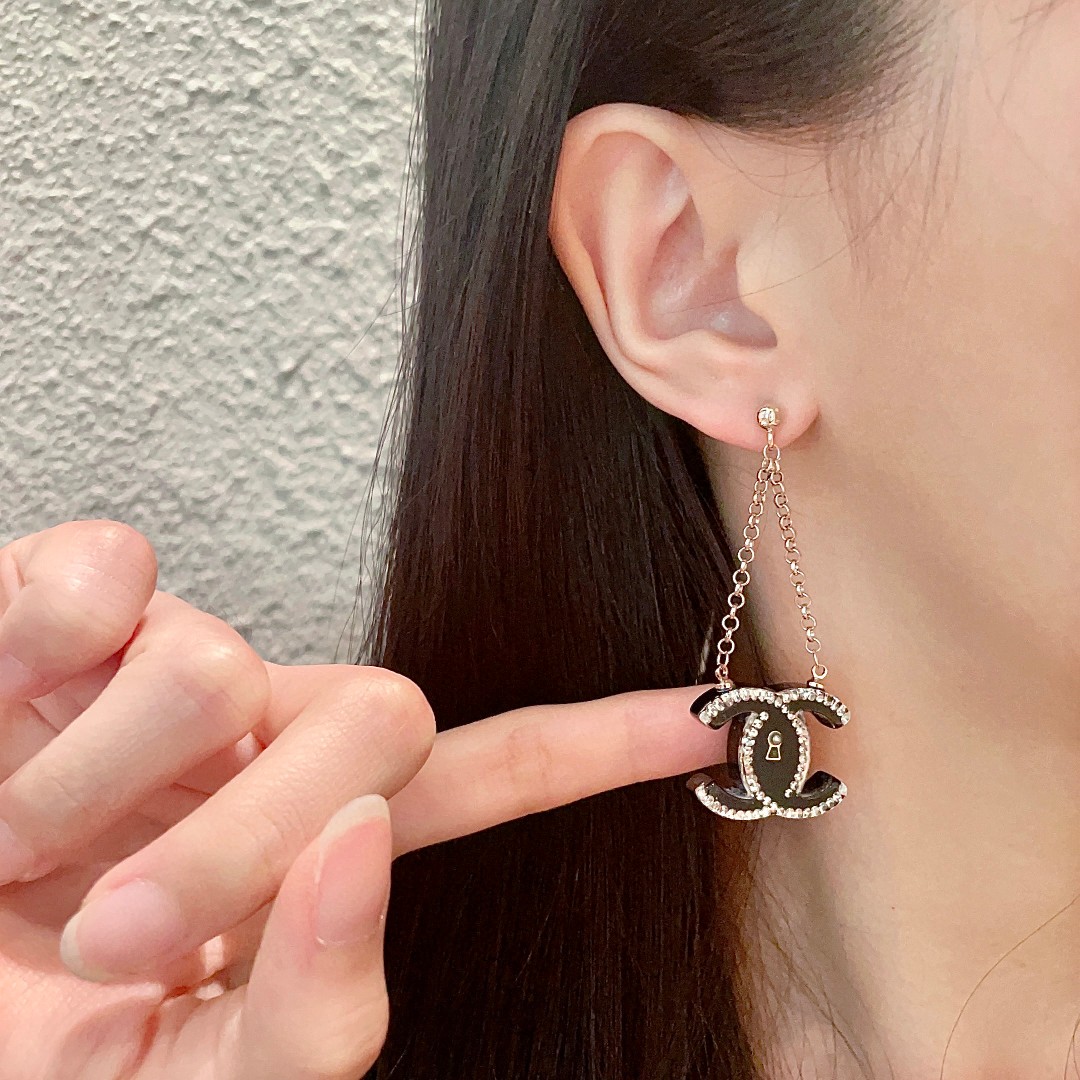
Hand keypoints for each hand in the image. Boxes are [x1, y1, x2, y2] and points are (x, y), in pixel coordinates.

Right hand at [0, 520, 722, 1079]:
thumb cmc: (20, 1037)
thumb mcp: (173, 1079)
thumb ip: (311, 1010)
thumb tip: (369, 849)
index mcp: (315, 839)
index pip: (491, 772)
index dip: (601, 745)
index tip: (714, 719)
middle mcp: (269, 732)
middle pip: (377, 723)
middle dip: (255, 841)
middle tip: (121, 936)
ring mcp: (176, 654)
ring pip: (218, 664)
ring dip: (91, 795)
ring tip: (16, 846)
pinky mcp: (75, 594)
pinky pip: (106, 578)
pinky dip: (33, 657)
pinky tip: (8, 695)